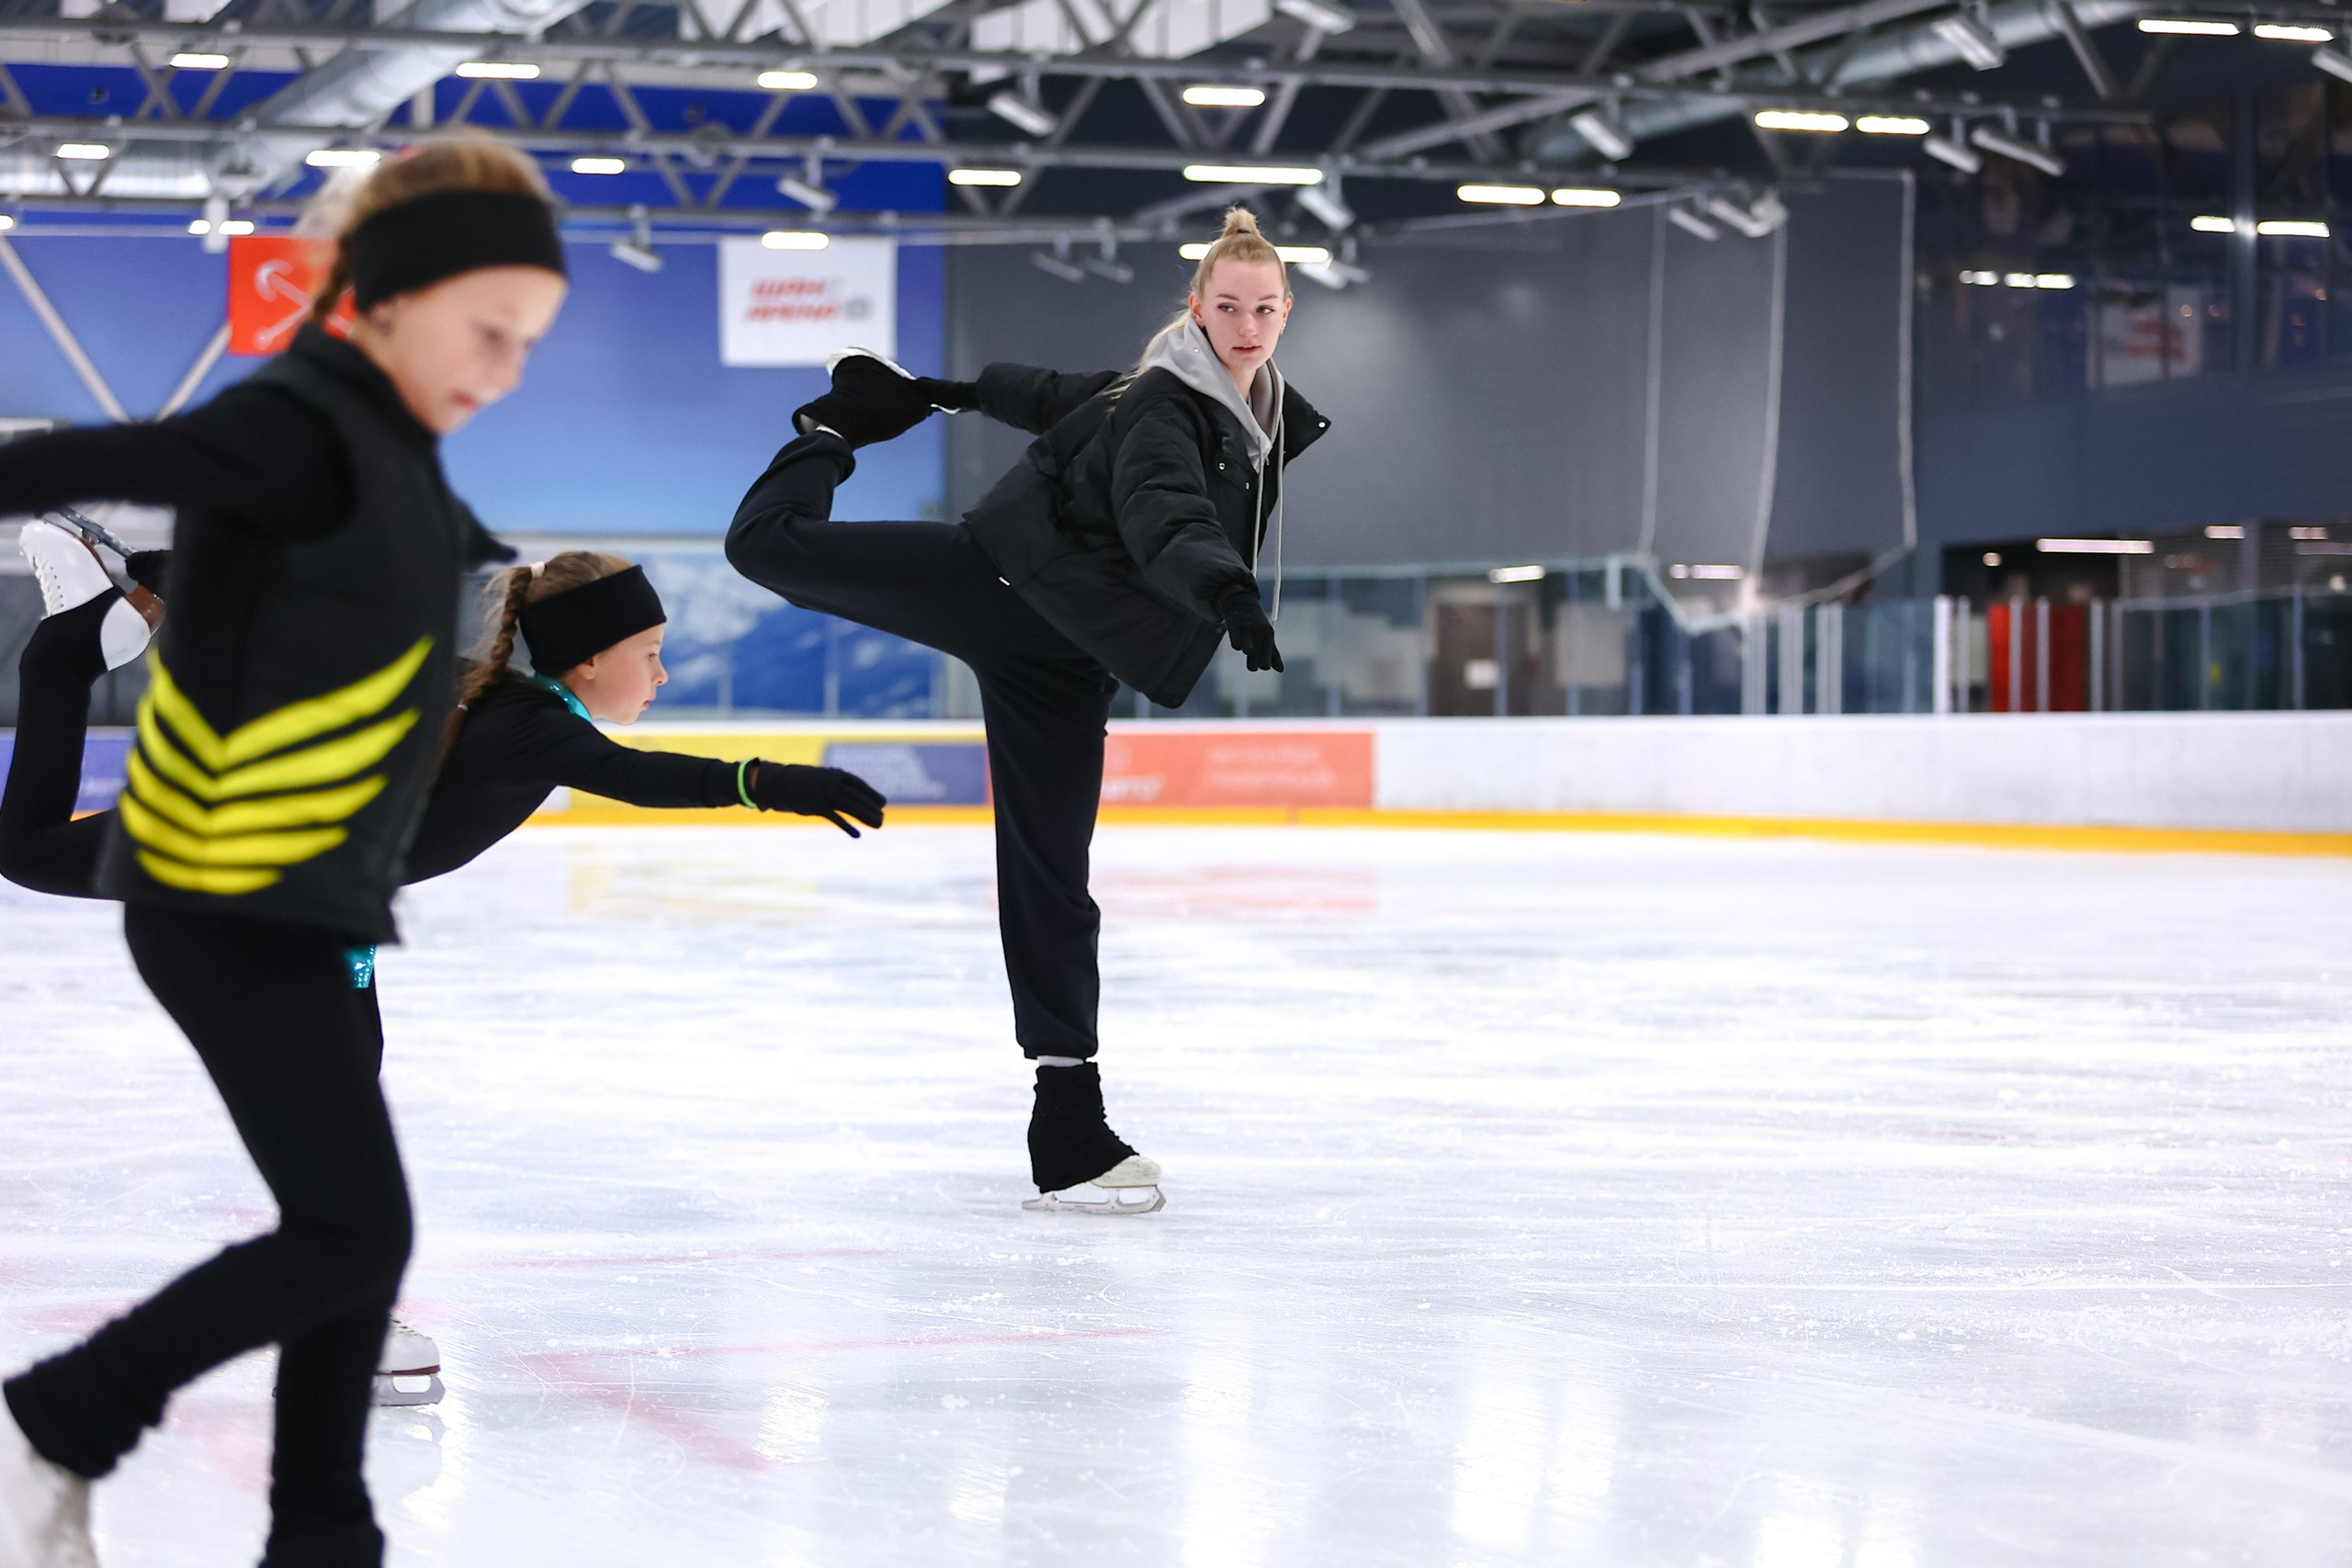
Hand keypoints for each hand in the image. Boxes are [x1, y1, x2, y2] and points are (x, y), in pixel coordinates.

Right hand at [748, 762, 886, 836]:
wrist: (777, 782)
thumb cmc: (800, 781)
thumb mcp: (820, 778)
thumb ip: (834, 785)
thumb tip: (849, 794)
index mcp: (835, 774)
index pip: (858, 784)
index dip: (871, 793)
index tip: (882, 803)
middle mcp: (832, 783)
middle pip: (857, 797)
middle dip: (871, 808)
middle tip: (882, 818)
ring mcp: (825, 794)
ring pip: (851, 806)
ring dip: (866, 817)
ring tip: (878, 825)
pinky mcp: (817, 806)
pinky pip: (835, 817)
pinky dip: (847, 827)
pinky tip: (857, 835)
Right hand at [1219, 590, 1284, 672]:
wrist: (1242, 604)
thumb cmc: (1256, 625)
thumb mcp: (1266, 637)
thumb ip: (1273, 654)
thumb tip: (1281, 670)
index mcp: (1269, 634)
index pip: (1269, 654)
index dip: (1265, 664)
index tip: (1263, 665)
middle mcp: (1259, 631)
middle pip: (1258, 655)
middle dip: (1254, 664)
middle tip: (1253, 665)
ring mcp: (1247, 629)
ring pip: (1248, 648)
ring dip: (1249, 652)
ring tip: (1248, 651)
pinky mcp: (1235, 627)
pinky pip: (1236, 643)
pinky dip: (1236, 645)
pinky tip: (1237, 643)